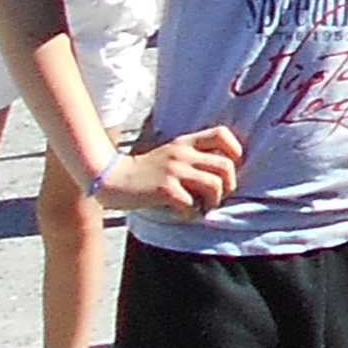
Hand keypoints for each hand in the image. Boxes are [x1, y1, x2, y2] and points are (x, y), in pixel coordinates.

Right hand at [100, 126, 247, 219]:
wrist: (112, 178)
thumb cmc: (145, 171)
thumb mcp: (171, 154)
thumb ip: (192, 157)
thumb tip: (222, 175)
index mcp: (186, 142)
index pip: (222, 134)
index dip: (235, 151)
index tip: (229, 170)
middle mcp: (183, 153)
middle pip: (226, 166)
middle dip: (228, 187)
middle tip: (216, 198)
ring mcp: (174, 170)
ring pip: (214, 185)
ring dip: (213, 202)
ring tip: (201, 208)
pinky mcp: (164, 188)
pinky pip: (191, 204)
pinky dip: (190, 214)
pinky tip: (180, 213)